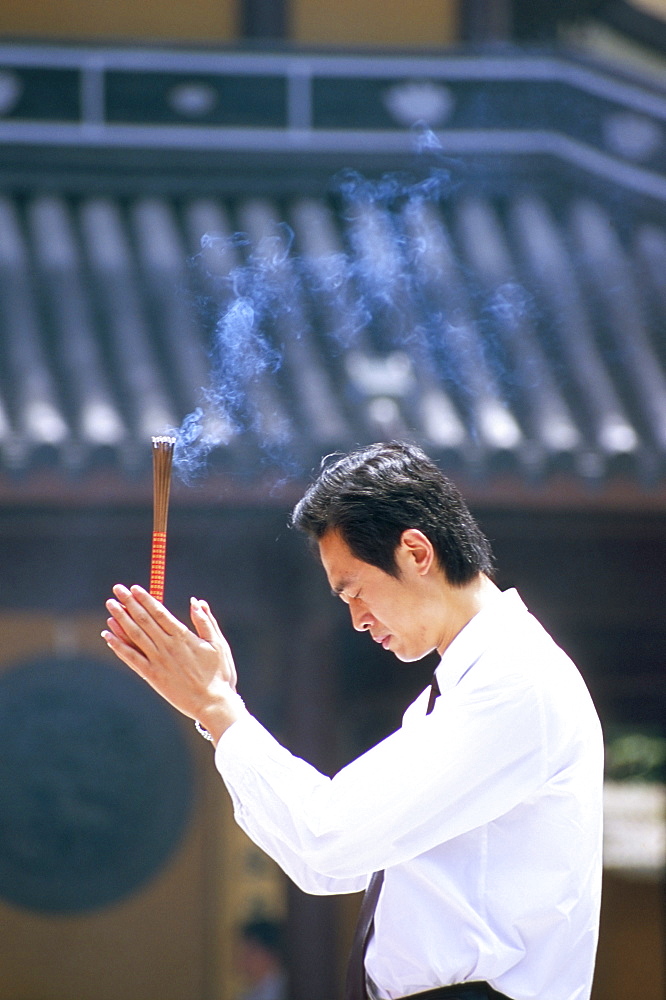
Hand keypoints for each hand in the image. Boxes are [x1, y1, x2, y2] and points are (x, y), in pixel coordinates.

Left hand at [102, 584, 243, 742]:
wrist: (212, 704)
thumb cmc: (220, 674)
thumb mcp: (218, 644)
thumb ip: (205, 622)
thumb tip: (196, 601)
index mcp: (183, 637)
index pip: (159, 612)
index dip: (146, 599)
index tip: (135, 588)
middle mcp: (167, 647)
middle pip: (143, 620)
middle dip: (129, 603)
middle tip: (117, 589)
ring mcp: (157, 661)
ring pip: (134, 636)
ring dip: (121, 619)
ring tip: (111, 605)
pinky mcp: (151, 676)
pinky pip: (131, 658)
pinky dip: (118, 646)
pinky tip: (108, 635)